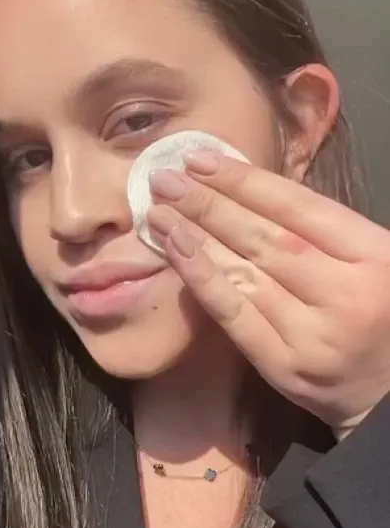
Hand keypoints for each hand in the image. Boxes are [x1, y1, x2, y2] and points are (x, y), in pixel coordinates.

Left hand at [147, 151, 389, 438]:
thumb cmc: (381, 314)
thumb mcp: (373, 261)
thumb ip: (324, 231)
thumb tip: (248, 190)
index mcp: (375, 256)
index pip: (299, 208)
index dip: (246, 182)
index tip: (201, 160)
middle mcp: (346, 294)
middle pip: (265, 238)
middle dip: (210, 205)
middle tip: (166, 179)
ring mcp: (313, 335)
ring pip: (245, 274)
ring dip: (196, 238)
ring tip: (159, 212)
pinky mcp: (285, 367)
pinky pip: (234, 316)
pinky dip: (202, 280)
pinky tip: (176, 252)